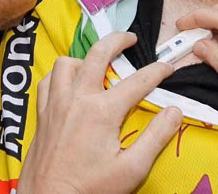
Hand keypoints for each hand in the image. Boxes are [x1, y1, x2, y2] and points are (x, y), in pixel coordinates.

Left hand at [18, 32, 181, 193]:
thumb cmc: (91, 189)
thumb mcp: (132, 169)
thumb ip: (156, 137)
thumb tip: (175, 111)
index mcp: (103, 111)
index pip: (138, 81)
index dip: (157, 72)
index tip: (168, 69)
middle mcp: (77, 99)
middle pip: (97, 53)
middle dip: (117, 40)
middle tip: (131, 39)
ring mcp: (56, 104)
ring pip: (66, 63)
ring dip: (83, 57)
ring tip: (97, 63)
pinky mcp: (42, 114)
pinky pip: (47, 81)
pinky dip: (60, 75)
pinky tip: (69, 83)